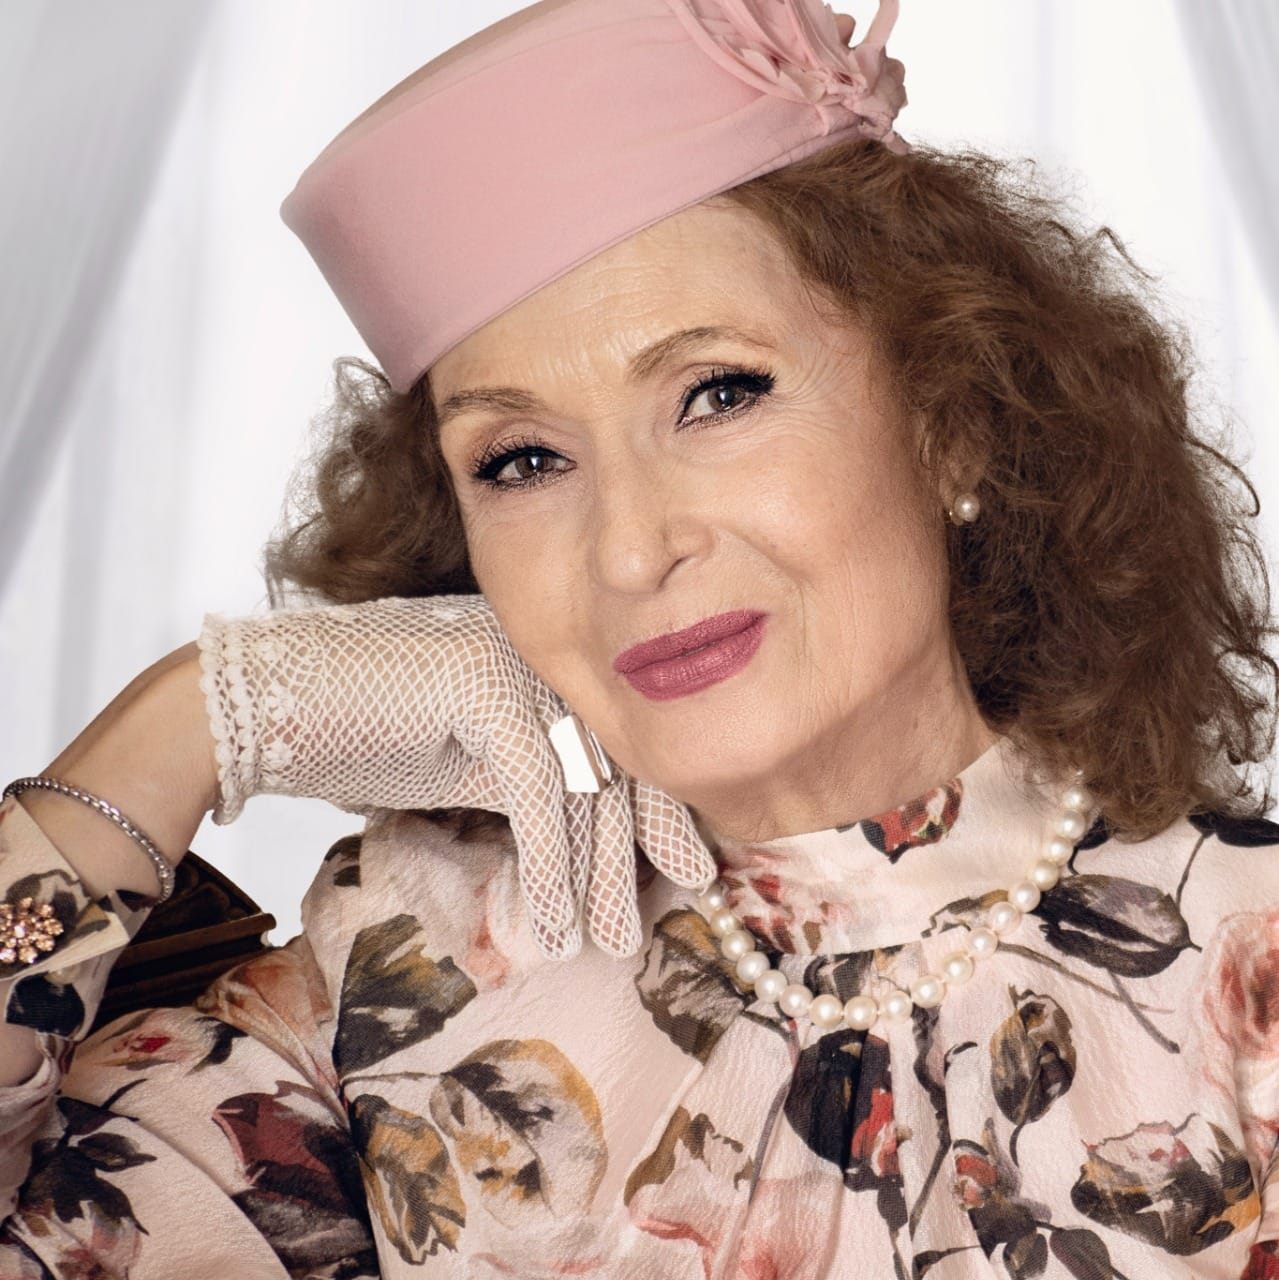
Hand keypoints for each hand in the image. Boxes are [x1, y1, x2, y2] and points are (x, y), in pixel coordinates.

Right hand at [196, 593, 717, 957]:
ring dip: (597, 877)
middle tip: (645, 933)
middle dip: (637, 857)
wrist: (263, 706)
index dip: (659, 813)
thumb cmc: (365, 736)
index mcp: (548, 664)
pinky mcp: (483, 682)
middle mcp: (544, 653)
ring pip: (583, 782)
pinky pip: (536, 790)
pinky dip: (547, 867)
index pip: (620, 744)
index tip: (690, 875)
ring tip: (609, 947)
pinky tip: (552, 927)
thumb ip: (537, 788)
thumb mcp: (473, 767)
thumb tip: (599, 851)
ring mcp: (516, 657)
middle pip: (615, 764)